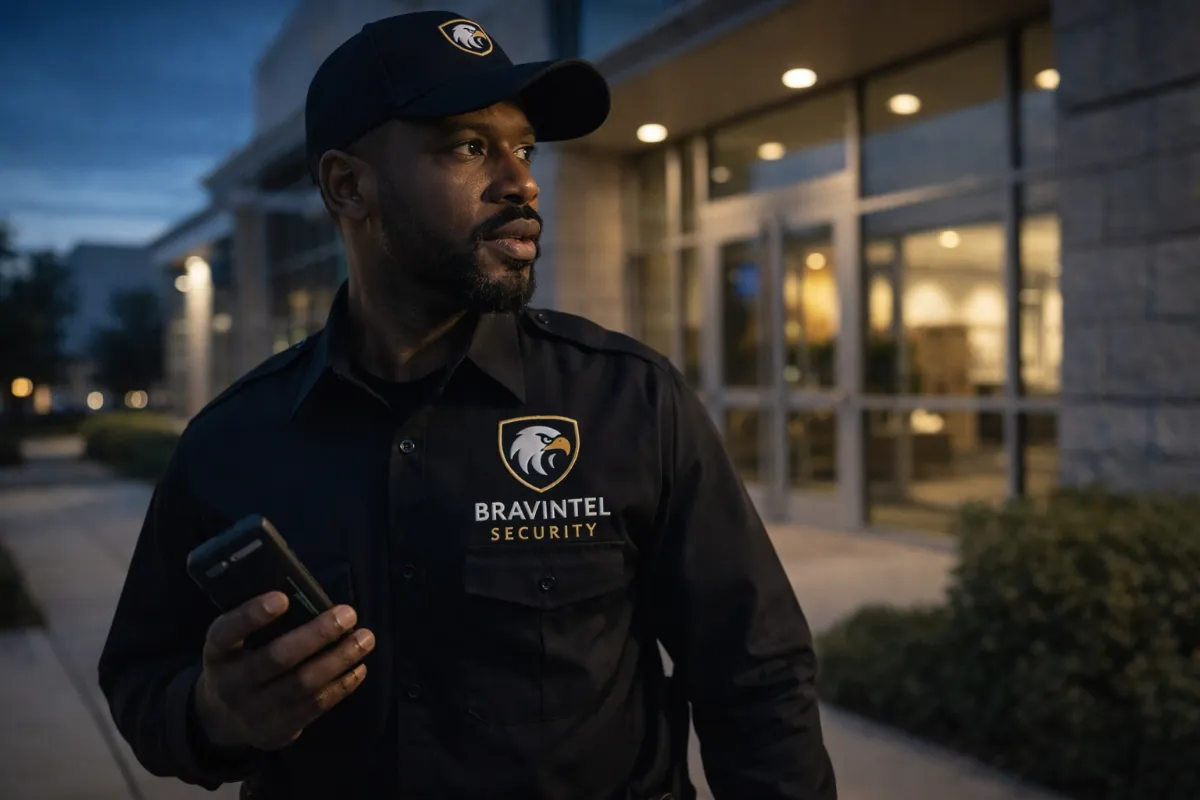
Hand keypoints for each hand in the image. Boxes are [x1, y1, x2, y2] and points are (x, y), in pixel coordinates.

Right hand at [193, 591, 374, 750]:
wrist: (222, 720)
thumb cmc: (239, 662)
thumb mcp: (234, 643)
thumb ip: (258, 625)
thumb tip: (309, 595)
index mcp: (217, 653)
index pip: (227, 632)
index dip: (252, 615)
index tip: (282, 598)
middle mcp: (232, 683)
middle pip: (275, 659)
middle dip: (316, 635)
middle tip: (348, 614)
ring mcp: (255, 710)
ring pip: (302, 684)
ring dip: (338, 659)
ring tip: (365, 639)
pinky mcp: (278, 729)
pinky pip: (314, 706)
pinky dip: (341, 685)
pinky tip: (359, 667)